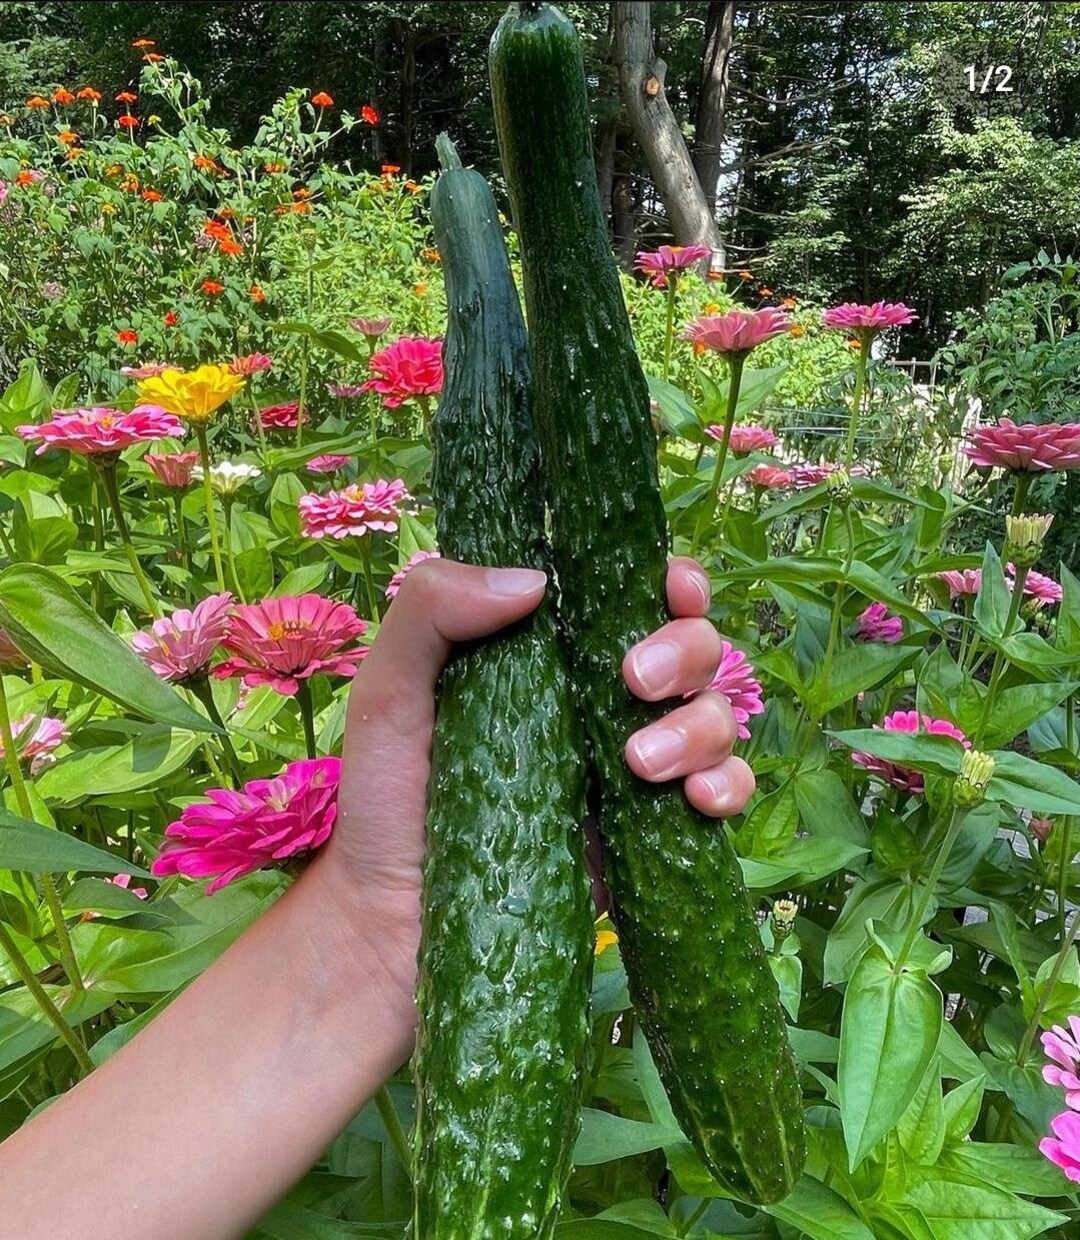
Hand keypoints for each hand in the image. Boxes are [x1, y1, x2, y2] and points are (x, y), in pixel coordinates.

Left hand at [327, 555, 753, 1003]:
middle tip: (633, 682)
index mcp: (548, 649)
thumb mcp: (388, 691)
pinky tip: (697, 801)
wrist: (399, 924)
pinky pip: (723, 791)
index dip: (670, 581)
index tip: (672, 589)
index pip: (632, 593)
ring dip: (699, 724)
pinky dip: (729, 785)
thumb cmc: (388, 800)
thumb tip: (537, 581)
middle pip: (692, 645)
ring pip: (714, 713)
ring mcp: (632, 764)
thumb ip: (433, 609)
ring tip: (639, 763)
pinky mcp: (650, 829)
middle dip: (684, 650)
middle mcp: (600, 697)